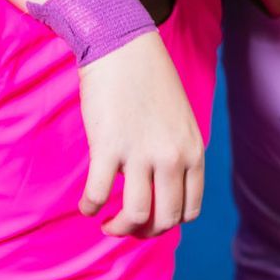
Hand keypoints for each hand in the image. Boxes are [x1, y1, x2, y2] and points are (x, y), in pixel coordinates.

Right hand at [77, 31, 205, 236]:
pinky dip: (90, 207)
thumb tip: (161, 186)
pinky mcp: (108, 147)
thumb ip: (177, 152)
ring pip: (134, 215)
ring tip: (106, 223)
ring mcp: (140, 154)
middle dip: (144, 232)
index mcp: (193, 151)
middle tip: (126, 227)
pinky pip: (98, 194)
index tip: (151, 220)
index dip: (168, 223)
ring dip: (118, 228)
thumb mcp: (180, 119)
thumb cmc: (149, 79)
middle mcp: (172, 157)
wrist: (122, 46)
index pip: (189, 209)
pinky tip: (86, 206)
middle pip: (164, 219)